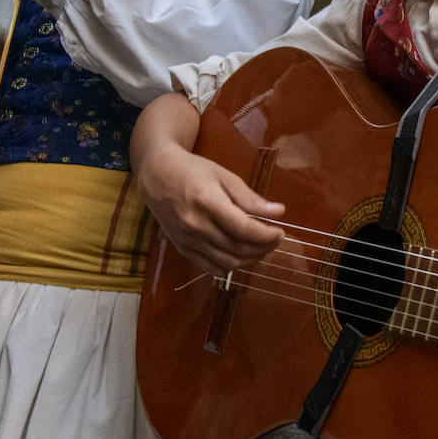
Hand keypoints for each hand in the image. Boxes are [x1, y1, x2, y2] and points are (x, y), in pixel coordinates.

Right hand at [136, 141, 286, 275]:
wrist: (157, 175)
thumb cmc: (193, 171)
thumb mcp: (224, 176)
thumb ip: (250, 197)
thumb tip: (279, 212)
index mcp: (208, 202)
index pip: (244, 229)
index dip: (267, 235)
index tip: (280, 232)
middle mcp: (195, 225)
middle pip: (237, 249)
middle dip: (263, 248)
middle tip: (275, 240)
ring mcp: (187, 239)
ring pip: (226, 262)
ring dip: (249, 260)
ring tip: (261, 249)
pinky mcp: (182, 247)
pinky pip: (209, 267)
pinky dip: (229, 267)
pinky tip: (240, 257)